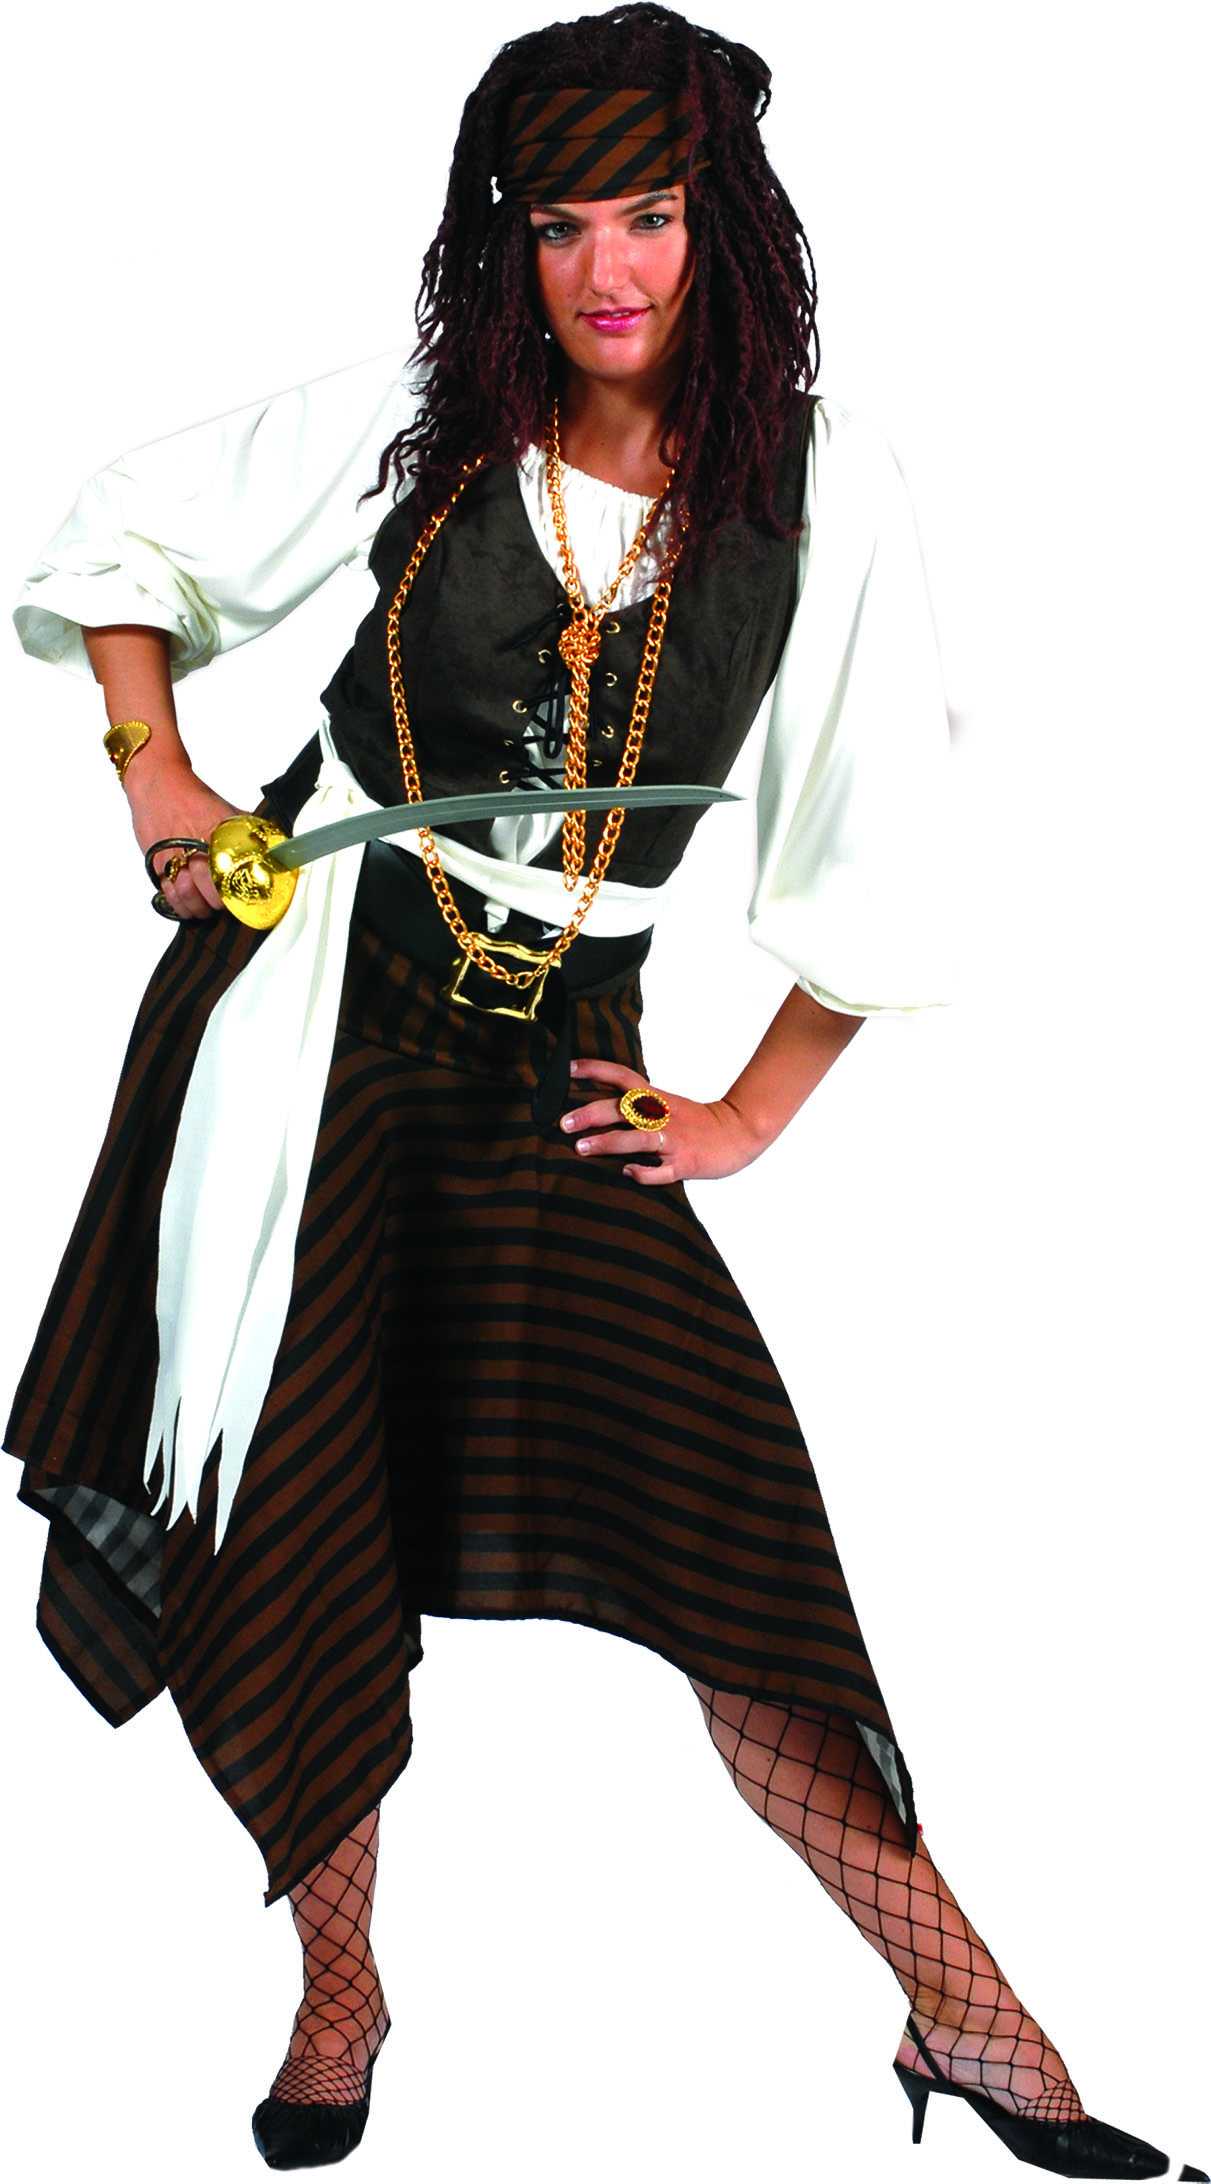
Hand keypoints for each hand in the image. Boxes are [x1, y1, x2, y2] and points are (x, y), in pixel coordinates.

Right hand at [125, 760, 241, 919]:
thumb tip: (273, 847)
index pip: (230, 868)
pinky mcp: (155, 860)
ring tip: (207, 910)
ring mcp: (172, 853)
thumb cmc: (193, 798)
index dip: (237, 889)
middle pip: (207, 885)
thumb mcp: (226, 811)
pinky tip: (188, 907)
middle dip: (219, 902)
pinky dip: (178, 904)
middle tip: (226, 906)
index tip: (244, 898)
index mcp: (216, 831)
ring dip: (198, 908)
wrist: (158, 783)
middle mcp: (194, 843)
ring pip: (185, 892)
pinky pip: (166, 890)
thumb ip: (246, 831)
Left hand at [561, 1058, 766, 1185]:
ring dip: (608, 1143)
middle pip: (623, 1109)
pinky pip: (662, 1170)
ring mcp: (674, 1140)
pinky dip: (644, 1173)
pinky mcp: (685, 1163)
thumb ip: (637, 1106)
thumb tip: (598, 1111)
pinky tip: (627, 1174)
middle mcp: (662, 1116)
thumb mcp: (666, 1105)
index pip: (622, 1077)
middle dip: (591, 1114)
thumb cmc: (696, 1122)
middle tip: (563, 1123)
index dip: (595, 1070)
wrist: (739, 1131)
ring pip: (637, 1139)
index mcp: (657, 1098)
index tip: (568, 1068)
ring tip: (581, 1148)